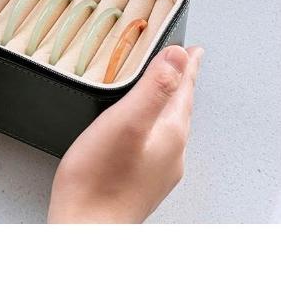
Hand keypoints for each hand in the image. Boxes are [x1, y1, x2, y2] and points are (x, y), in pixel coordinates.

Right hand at [47, 44, 202, 222]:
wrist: (85, 230)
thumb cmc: (99, 181)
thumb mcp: (126, 122)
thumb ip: (154, 88)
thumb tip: (179, 56)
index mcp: (170, 133)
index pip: (184, 90)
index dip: (188, 66)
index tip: (195, 50)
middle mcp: (170, 152)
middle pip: (180, 107)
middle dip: (182, 83)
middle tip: (185, 65)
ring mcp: (158, 169)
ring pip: (170, 125)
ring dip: (170, 102)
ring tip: (168, 90)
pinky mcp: (142, 180)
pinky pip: (157, 141)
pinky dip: (156, 122)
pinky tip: (144, 128)